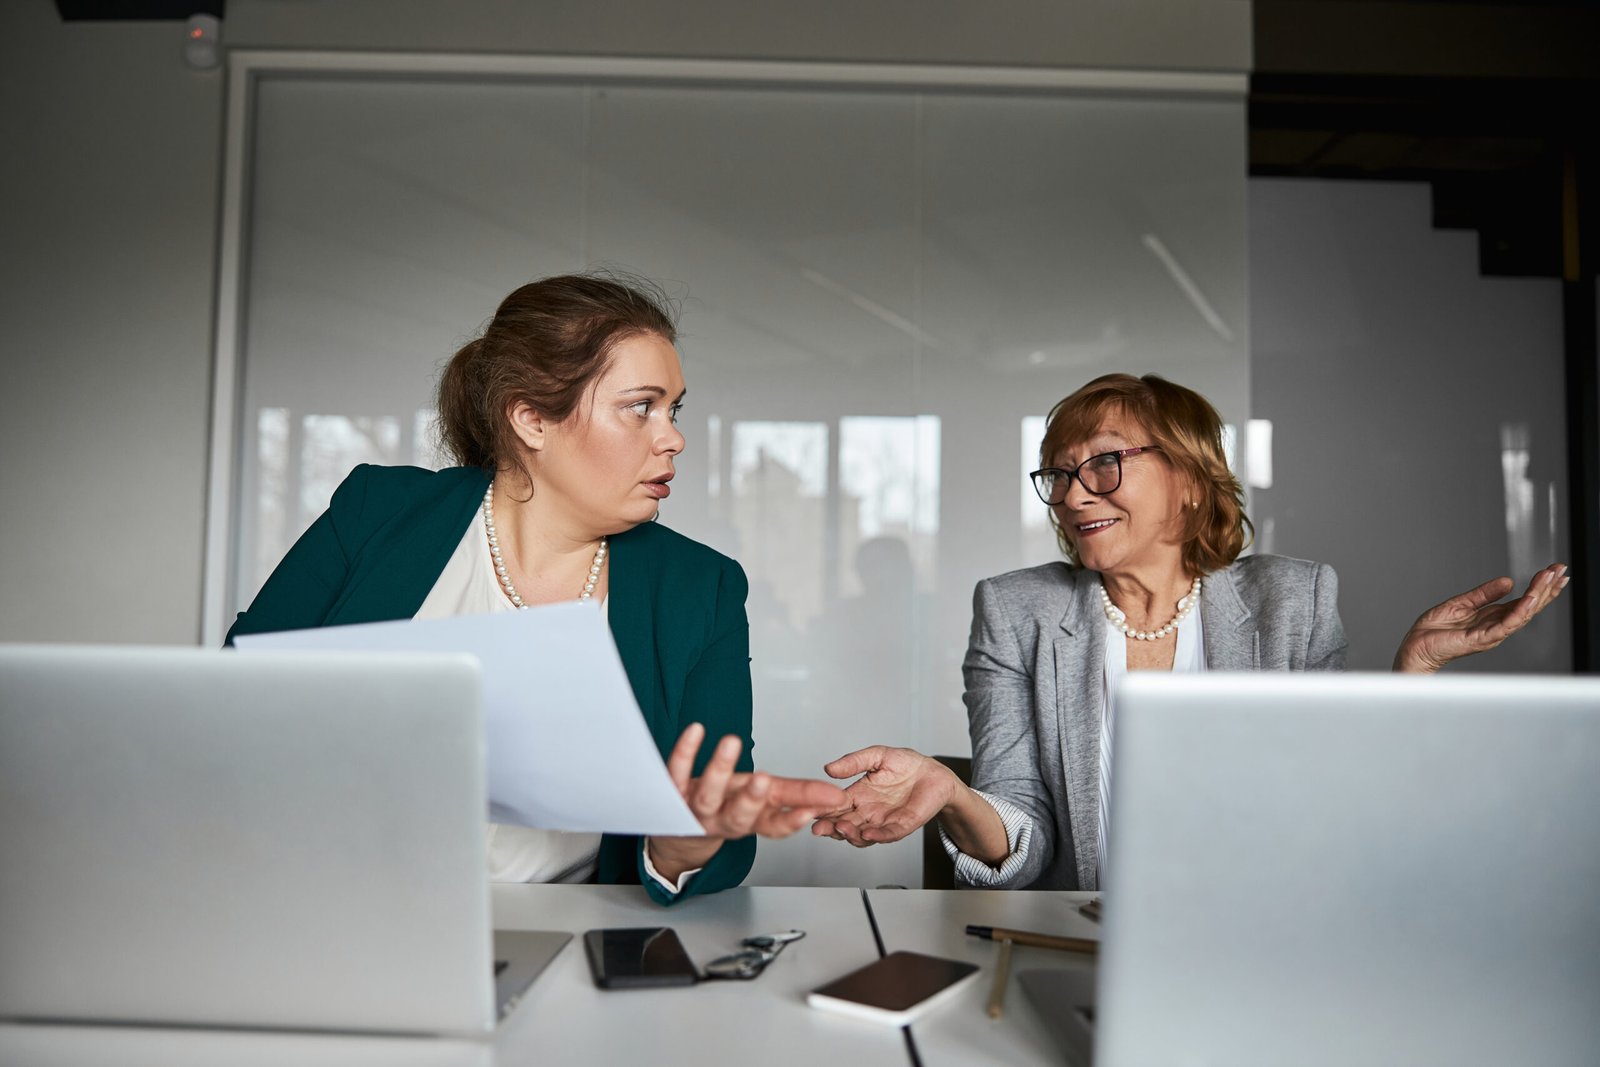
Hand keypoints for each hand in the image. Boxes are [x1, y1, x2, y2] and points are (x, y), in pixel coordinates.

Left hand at [649, 723, 847, 877]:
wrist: (679, 831)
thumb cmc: (728, 808)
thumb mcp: (765, 805)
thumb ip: (799, 798)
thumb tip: (836, 796)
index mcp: (750, 822)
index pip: (774, 826)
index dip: (791, 821)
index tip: (812, 810)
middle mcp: (723, 819)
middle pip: (737, 815)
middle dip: (751, 799)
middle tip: (764, 779)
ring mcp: (696, 808)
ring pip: (706, 795)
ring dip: (719, 769)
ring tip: (732, 742)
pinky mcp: (672, 793)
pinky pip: (675, 771)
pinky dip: (685, 752)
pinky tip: (696, 731)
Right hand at [810, 746, 959, 846]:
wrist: (934, 773)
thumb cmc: (906, 765)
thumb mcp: (876, 756)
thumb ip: (854, 762)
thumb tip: (828, 768)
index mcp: (857, 796)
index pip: (835, 806)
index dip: (822, 810)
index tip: (809, 809)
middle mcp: (867, 812)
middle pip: (843, 825)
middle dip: (830, 828)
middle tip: (819, 827)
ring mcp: (883, 822)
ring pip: (861, 835)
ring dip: (850, 835)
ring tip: (841, 828)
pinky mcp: (902, 825)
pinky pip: (888, 834)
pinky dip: (877, 836)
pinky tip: (868, 834)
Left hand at [1393, 562, 1568, 672]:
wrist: (1415, 647)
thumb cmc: (1434, 631)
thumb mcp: (1461, 603)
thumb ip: (1484, 594)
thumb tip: (1507, 581)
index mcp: (1492, 617)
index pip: (1523, 601)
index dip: (1540, 586)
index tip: (1554, 571)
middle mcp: (1497, 626)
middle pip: (1529, 606)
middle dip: (1547, 588)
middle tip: (1561, 570)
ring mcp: (1492, 634)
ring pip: (1522, 614)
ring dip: (1538, 595)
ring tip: (1550, 578)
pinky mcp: (1481, 639)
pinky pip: (1505, 625)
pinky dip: (1520, 611)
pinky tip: (1530, 599)